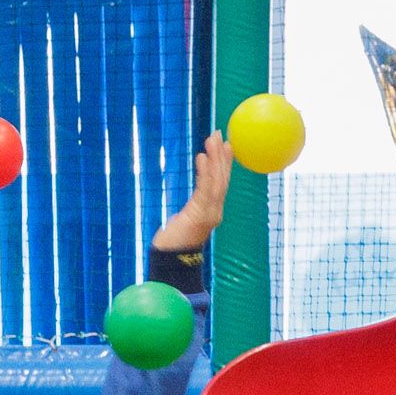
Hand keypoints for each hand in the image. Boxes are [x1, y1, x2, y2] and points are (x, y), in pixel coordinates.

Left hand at [153, 134, 234, 254]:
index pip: (221, 184)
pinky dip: (204, 172)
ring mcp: (209, 214)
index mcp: (213, 211)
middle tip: (220, 135)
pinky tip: (202, 157)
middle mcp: (215, 211)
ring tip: (212, 140)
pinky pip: (204, 189)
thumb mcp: (185, 220)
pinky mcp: (198, 214)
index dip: (225, 164)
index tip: (226, 145)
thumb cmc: (174, 242)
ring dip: (215, 159)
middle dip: (222, 156)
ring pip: (216, 181)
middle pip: (222, 179)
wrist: (169, 260)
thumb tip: (192, 200)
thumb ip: (193, 208)